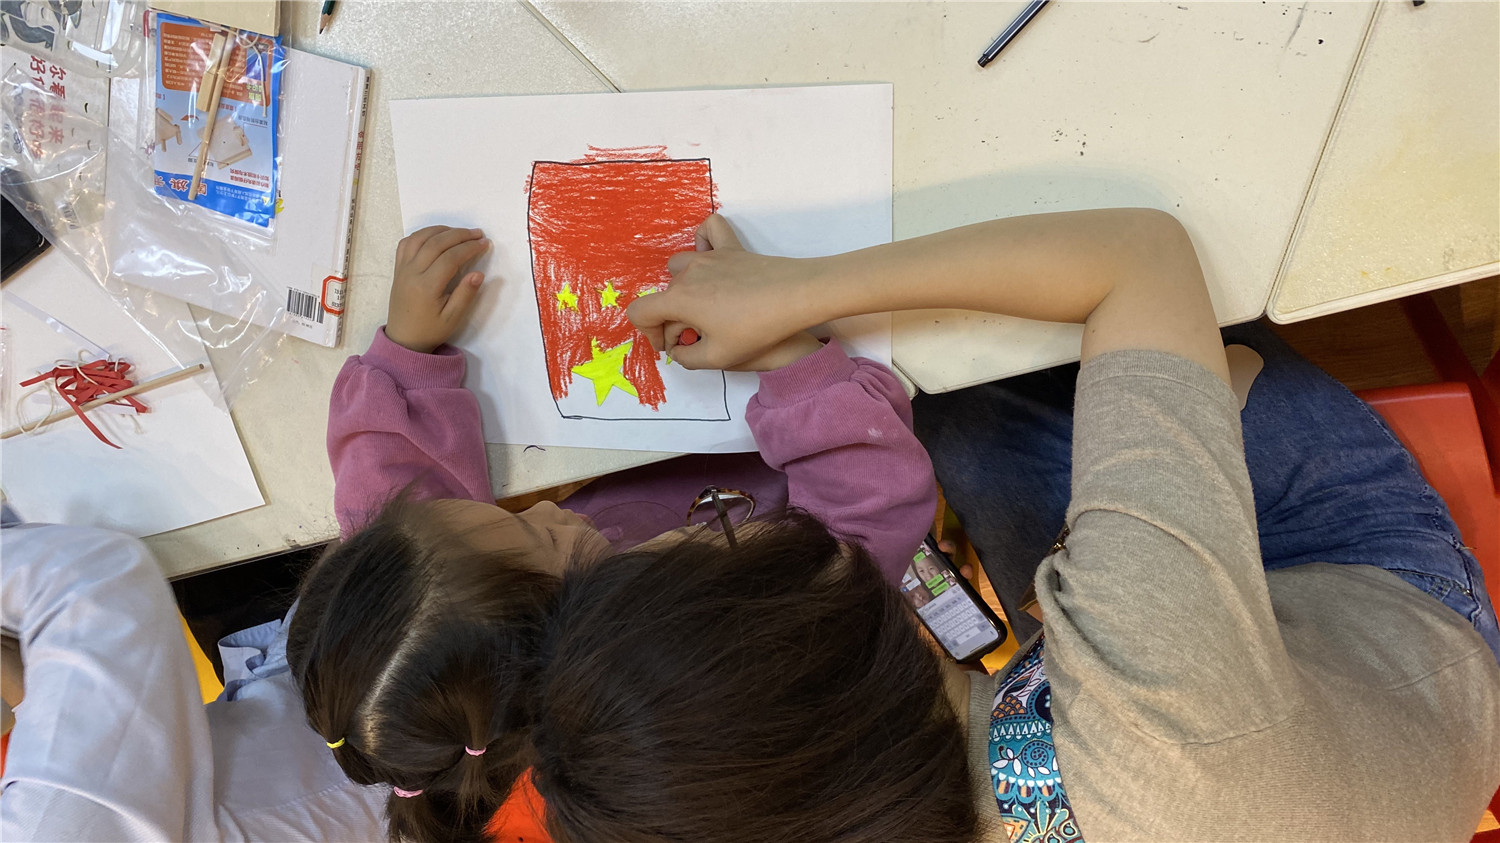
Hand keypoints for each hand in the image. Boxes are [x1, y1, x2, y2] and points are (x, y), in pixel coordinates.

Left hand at [385, 226, 491, 352]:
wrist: (404, 339)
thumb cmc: (430, 330)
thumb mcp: (453, 318)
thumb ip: (465, 295)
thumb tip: (479, 273)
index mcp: (427, 287)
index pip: (450, 258)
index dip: (469, 248)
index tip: (484, 243)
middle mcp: (412, 273)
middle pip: (435, 243)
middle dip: (459, 235)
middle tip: (477, 233)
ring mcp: (402, 269)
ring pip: (419, 238)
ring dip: (440, 230)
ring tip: (459, 232)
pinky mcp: (398, 268)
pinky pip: (407, 243)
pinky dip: (422, 234)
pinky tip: (436, 236)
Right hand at [627, 214, 821, 369]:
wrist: (794, 297)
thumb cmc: (755, 329)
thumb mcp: (718, 358)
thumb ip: (687, 358)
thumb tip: (678, 350)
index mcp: (678, 299)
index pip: (640, 313)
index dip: (648, 334)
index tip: (670, 345)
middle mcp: (687, 273)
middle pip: (664, 294)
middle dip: (672, 318)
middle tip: (696, 336)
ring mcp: (709, 256)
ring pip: (679, 266)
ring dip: (683, 286)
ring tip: (704, 304)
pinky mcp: (731, 247)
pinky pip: (709, 231)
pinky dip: (704, 240)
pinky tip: (712, 258)